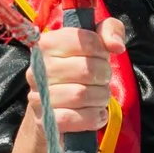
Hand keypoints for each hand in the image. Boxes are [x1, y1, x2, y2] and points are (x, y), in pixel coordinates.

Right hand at [31, 16, 123, 146]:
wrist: (55, 110)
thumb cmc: (78, 71)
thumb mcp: (96, 44)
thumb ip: (110, 31)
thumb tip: (116, 46)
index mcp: (47, 43)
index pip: (86, 41)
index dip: (102, 51)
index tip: (99, 57)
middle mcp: (37, 68)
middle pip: (86, 69)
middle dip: (103, 77)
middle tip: (101, 80)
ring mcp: (38, 95)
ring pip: (81, 95)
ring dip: (100, 98)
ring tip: (98, 97)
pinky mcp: (44, 121)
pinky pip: (74, 118)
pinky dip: (93, 117)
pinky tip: (95, 113)